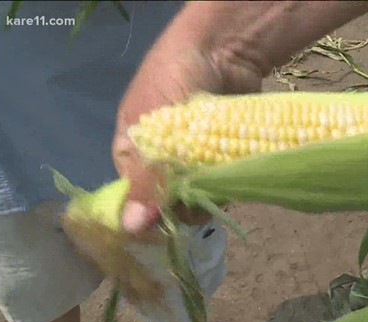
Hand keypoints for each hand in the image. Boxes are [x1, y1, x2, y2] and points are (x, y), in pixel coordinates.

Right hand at [112, 23, 262, 237]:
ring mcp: (195, 160)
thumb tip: (131, 227)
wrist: (223, 48)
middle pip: (170, 204)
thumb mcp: (154, 124)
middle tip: (201, 198)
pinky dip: (229, 186)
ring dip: (210, 198)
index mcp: (131, 153)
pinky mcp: (224, 156)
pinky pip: (224, 184)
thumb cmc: (175, 76)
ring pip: (200, 198)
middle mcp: (161, 162)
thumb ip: (146, 176)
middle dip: (185, 207)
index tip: (168, 224)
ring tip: (221, 184)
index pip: (135, 200)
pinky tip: (236, 179)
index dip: (150, 216)